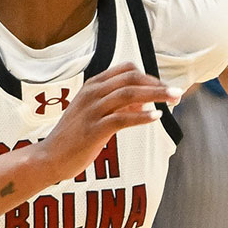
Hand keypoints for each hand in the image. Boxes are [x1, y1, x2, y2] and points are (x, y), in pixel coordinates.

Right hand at [36, 64, 178, 182]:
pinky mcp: (94, 129)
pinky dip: (142, 117)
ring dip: (157, 96)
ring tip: (174, 100)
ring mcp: (92, 110)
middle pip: (132, 78)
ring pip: (130, 94)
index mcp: (93, 86)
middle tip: (177, 93)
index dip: (149, 77)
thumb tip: (145, 103)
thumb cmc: (74, 136)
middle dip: (158, 85)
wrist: (50, 157)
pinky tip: (156, 117)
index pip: (127, 70)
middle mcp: (93, 93)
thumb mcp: (95, 114)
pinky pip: (122, 118)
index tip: (164, 88)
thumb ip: (119, 105)